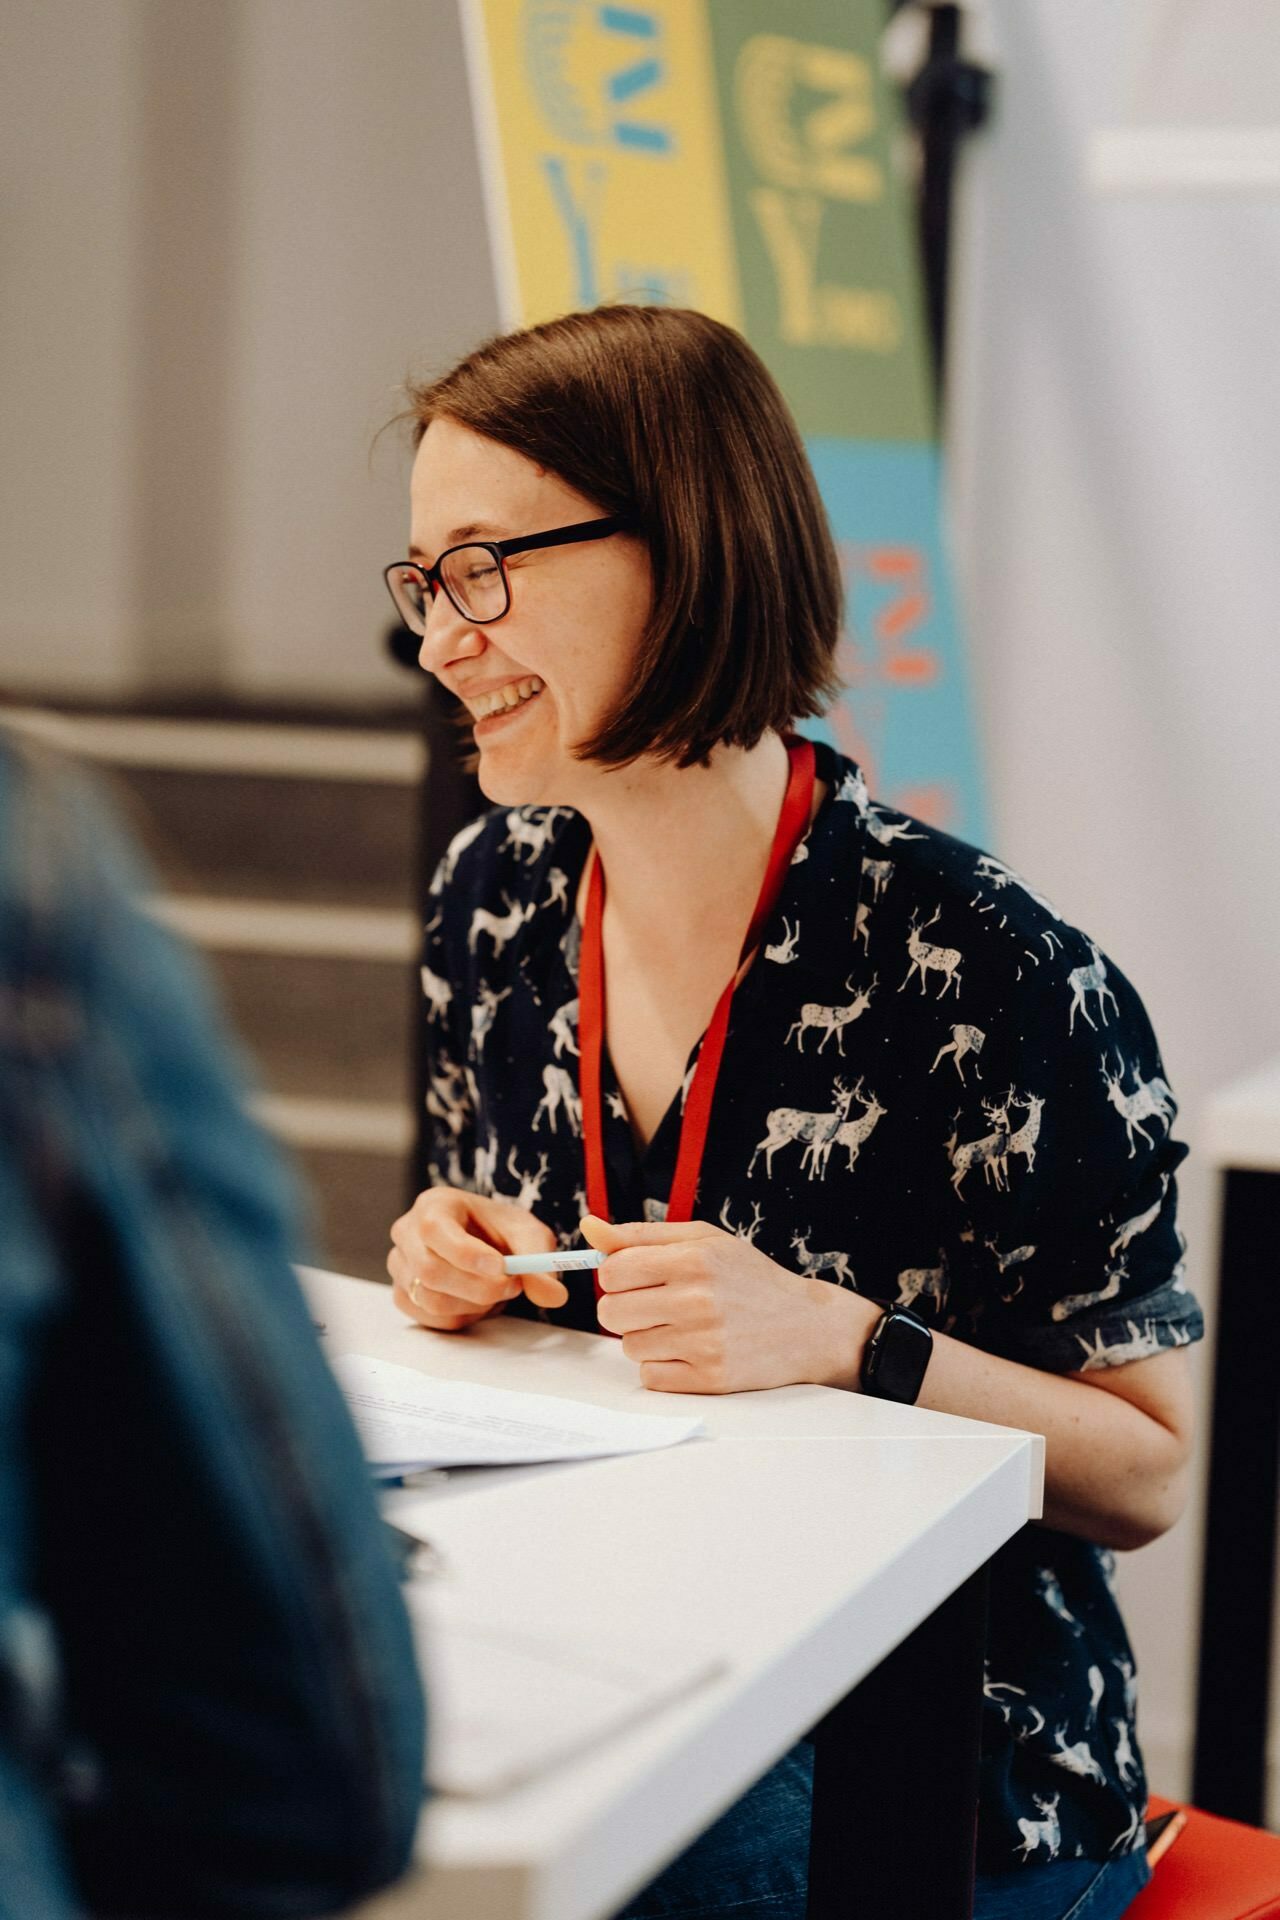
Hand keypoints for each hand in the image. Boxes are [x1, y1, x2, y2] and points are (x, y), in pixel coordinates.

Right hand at [389, 1186, 568, 1329]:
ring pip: (430, 1298)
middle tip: (513, 1287)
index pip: (435, 1229)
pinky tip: (477, 1302)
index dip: (467, 1254)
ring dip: (473, 1304)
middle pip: (430, 1270)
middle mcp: (407, 1233)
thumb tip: (553, 1296)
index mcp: (434, 1205)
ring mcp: (400, 1266)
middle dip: (477, 1287)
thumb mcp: (527, 1234)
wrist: (486, 1243)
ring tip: (497, 1292)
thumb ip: (539, 1260)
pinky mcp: (402, 1294)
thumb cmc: (501, 1232)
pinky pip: (429, 1318)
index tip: (502, 1267)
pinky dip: (461, 1317)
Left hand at [581, 1214, 869, 1393]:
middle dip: (624, 1309)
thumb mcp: (703, 1241)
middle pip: (611, 1312)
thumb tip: (589, 1227)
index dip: (616, 1275)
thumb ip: (642, 1234)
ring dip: (645, 1339)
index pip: (612, 1270)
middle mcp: (698, 1300)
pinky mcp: (710, 1379)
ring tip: (680, 1328)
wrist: (807, 1326)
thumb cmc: (748, 1277)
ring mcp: (704, 1342)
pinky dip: (662, 1367)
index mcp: (694, 1259)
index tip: (636, 1278)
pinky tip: (689, 1352)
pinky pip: (650, 1377)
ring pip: (629, 1346)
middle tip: (654, 1305)